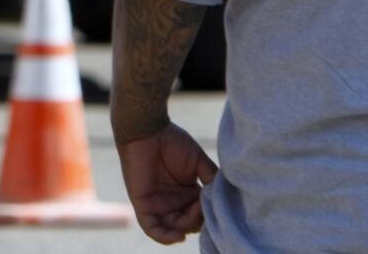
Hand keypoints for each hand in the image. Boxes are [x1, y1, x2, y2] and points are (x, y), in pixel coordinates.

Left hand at [116, 123, 218, 244]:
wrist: (147, 129)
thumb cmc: (172, 141)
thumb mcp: (198, 163)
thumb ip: (212, 180)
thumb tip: (225, 200)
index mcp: (187, 193)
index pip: (202, 214)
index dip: (211, 214)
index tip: (218, 205)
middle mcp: (173, 201)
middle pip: (190, 224)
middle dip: (200, 219)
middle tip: (203, 204)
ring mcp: (157, 204)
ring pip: (175, 228)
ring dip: (187, 226)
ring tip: (195, 211)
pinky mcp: (142, 203)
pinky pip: (152, 228)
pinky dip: (165, 237)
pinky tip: (179, 235)